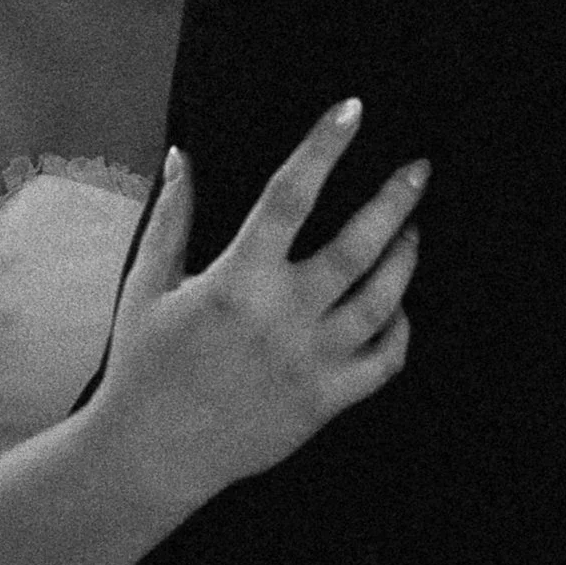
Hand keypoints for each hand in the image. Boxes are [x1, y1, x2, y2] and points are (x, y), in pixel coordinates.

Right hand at [97, 99, 427, 506]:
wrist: (151, 454)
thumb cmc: (146, 364)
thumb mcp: (147, 285)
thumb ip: (173, 217)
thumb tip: (182, 155)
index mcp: (236, 280)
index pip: (289, 196)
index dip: (323, 147)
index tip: (352, 110)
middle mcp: (281, 317)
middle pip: (357, 246)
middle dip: (395, 201)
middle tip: (420, 170)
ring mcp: (309, 362)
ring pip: (382, 301)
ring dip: (405, 258)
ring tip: (412, 230)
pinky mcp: (325, 402)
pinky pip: (385, 361)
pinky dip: (401, 328)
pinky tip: (399, 305)